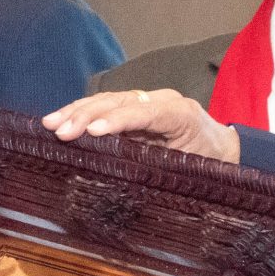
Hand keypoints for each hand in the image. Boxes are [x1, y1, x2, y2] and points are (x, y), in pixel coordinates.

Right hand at [42, 88, 239, 161]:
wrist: (224, 151)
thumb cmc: (212, 165)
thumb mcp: (193, 170)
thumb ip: (163, 167)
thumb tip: (127, 175)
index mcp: (181, 114)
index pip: (145, 112)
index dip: (118, 120)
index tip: (94, 131)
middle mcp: (161, 101)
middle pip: (119, 101)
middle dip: (87, 115)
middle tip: (61, 131)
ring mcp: (147, 102)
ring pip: (107, 100)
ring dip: (76, 111)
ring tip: (50, 123)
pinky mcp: (134, 109)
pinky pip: (105, 107)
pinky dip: (81, 113)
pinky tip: (61, 120)